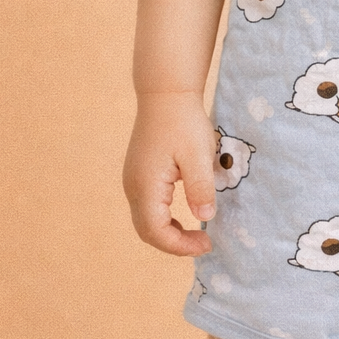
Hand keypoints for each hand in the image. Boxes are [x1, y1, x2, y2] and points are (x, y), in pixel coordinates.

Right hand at [123, 91, 217, 255]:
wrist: (166, 93)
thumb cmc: (183, 121)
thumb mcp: (198, 155)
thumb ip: (200, 188)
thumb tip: (204, 218)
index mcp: (146, 186)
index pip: (156, 232)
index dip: (180, 246)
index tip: (206, 245)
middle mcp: (133, 187)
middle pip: (147, 231)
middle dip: (174, 243)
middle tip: (203, 244)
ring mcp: (133, 180)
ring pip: (144, 221)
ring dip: (168, 232)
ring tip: (195, 234)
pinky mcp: (138, 174)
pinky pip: (146, 207)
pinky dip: (163, 219)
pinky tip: (182, 216)